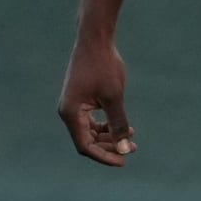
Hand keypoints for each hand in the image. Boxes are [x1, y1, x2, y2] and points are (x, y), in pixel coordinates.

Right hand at [58, 40, 137, 166]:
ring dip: (109, 136)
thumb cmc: (104, 66)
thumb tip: (124, 148)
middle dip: (110, 147)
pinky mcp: (80, 99)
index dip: (104, 156)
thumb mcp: (114, 97)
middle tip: (132, 148)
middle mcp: (68, 112)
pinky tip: (124, 126)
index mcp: (71, 113)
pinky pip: (91, 121)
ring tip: (131, 136)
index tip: (123, 161)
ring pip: (90, 132)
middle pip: (87, 141)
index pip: (85, 146)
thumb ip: (118, 124)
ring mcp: (73, 105)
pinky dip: (106, 125)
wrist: (95, 39)